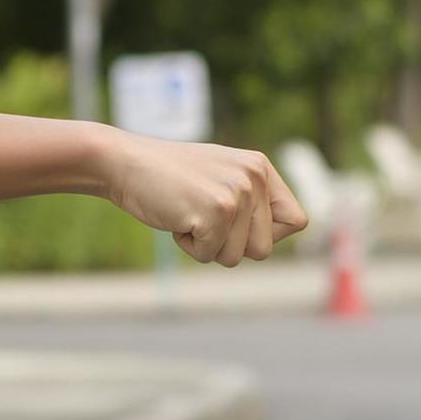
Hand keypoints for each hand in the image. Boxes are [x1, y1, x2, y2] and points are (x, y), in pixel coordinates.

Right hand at [104, 132, 310, 266]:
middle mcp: (255, 177)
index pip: (296, 221)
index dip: (267, 236)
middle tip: (203, 218)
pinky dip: (187, 246)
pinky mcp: (216, 211)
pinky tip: (175, 216)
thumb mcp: (220, 178)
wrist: (124, 162)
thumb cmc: (168, 178)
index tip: (237, 228)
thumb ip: (250, 201)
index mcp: (261, 167)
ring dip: (207, 246)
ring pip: (237, 257)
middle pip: (264, 248)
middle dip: (230, 246)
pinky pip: (208, 255)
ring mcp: (237, 193)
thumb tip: (281, 237)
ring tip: (188, 213)